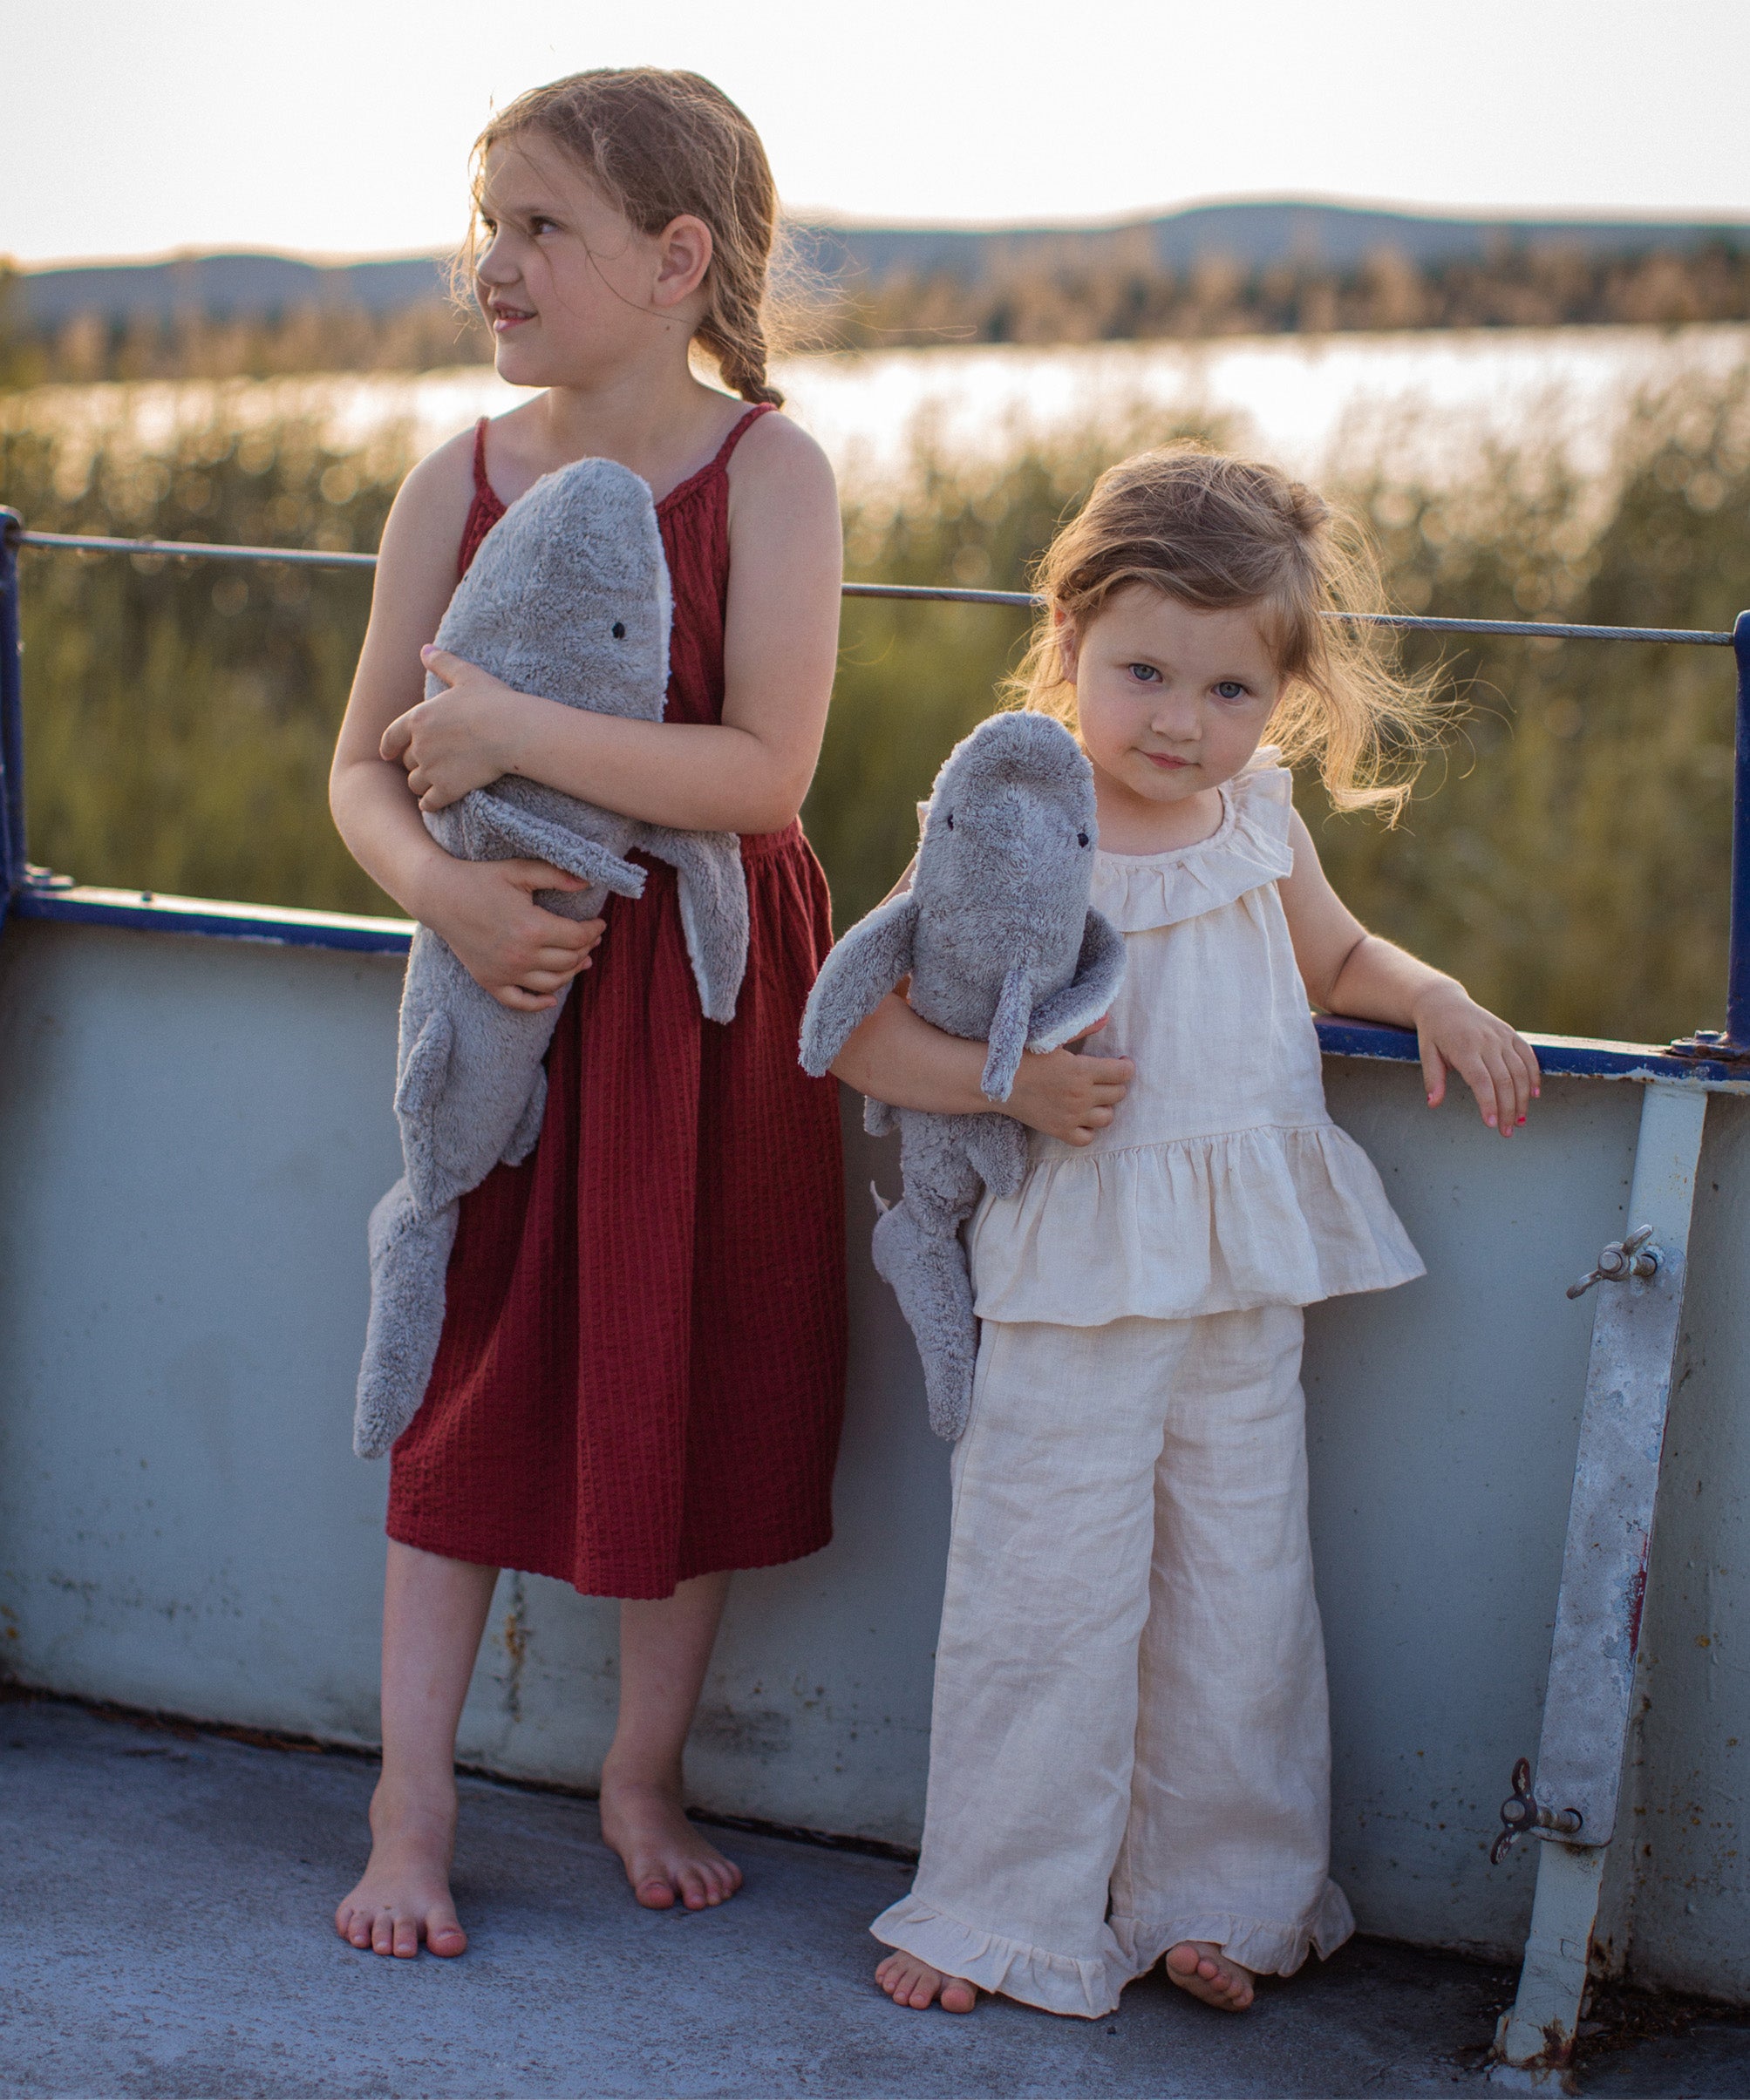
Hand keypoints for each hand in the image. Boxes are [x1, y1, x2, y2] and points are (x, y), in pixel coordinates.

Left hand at [379, 646, 525, 811]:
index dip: (388, 746)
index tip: (387, 754)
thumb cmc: (493, 701)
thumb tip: (425, 649)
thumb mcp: (467, 676)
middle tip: (430, 766)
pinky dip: (430, 804)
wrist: (511, 731)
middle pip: (408, 762)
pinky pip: (429, 803)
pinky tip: (437, 802)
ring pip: (415, 784)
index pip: (392, 735)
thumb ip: (443, 663)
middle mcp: (420, 745)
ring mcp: (432, 769)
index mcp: (419, 718)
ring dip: (422, 785)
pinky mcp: (447, 789)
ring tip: (434, 786)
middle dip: (416, 764)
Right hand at [419, 855, 605, 1011]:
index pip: (578, 937)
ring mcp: (505, 973)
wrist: (439, 896)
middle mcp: (521, 956)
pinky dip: (538, 1004)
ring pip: (552, 983)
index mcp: (532, 928)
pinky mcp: (489, 981)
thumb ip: (556, 875)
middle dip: (586, 948)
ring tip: (580, 960)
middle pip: (569, 961)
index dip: (594, 930)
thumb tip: (589, 883)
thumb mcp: (519, 871)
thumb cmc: (480, 879)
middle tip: (591, 938)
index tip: (600, 923)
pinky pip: (519, 1002)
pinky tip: (551, 999)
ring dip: (571, 973)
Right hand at [1006, 1018, 1133, 1145]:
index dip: (1126, 1066)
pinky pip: (1086, 1138)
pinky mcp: (1059, 1130)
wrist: (995, 1081)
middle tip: (1105, 1077)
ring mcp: (1070, 1116)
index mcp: (1082, 1070)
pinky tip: (1082, 1117)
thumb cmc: (1023, 1055)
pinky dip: (1088, 1129)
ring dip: (1104, 1106)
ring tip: (1094, 1097)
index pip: (1123, 1074)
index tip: (1120, 1062)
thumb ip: (1083, 1028)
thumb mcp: (1053, 1037)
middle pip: (1118, 1094)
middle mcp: (1080, 1096)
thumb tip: (1107, 1017)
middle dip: (1115, 1084)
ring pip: (1107, 1117)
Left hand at [1412, 982, 1539, 1135]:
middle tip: (1506, 1131)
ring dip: (1523, 1098)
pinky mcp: (1511, 1033)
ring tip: (1519, 1120)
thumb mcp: (1426, 1053)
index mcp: (1464, 1047)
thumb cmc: (1434, 1032)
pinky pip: (1528, 1056)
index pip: (1481, 1081)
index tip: (1491, 1124)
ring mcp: (1501, 1036)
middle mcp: (1486, 1041)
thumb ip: (1433, 1079)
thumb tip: (1433, 1104)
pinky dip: (1534, 1075)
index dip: (1489, 1104)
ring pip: (1520, 1071)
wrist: (1444, 1003)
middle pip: (1504, 1080)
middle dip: (1508, 1109)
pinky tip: (1534, 1095)